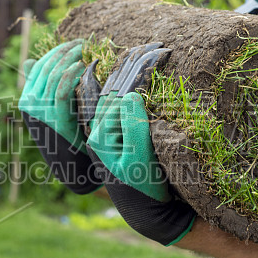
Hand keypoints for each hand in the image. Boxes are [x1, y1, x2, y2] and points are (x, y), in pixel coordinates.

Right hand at [18, 40, 100, 193]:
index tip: (72, 45)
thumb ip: (42, 89)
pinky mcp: (54, 120)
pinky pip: (61, 91)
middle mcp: (29, 105)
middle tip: (80, 44)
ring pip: (52, 76)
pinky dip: (70, 76)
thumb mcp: (50, 111)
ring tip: (82, 51)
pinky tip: (81, 67)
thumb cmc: (65, 139)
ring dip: (68, 59)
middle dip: (63, 52)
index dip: (54, 52)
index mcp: (27, 101)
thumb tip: (28, 62)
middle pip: (45, 68)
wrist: (70, 168)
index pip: (37, 67)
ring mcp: (40, 113)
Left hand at [85, 44, 195, 245]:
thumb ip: (134, 126)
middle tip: (157, 46)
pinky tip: (141, 77)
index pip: (118, 95)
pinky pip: (121, 106)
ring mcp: (108, 133)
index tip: (159, 52)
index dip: (137, 73)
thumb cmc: (146, 186)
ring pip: (116, 95)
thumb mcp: (141, 158)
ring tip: (149, 53)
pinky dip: (130, 88)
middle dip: (132, 67)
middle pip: (113, 90)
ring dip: (129, 74)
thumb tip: (131, 94)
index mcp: (99, 135)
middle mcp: (98, 132)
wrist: (149, 211)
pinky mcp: (119, 136)